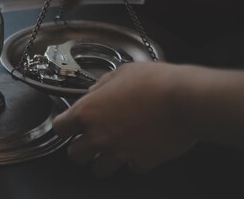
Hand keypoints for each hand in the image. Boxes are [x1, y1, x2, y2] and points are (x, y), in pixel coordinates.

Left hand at [53, 62, 197, 175]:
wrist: (183, 99)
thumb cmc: (154, 81)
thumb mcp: (121, 73)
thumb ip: (102, 85)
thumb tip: (95, 91)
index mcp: (88, 111)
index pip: (59, 127)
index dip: (64, 127)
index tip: (70, 126)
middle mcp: (99, 135)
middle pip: (75, 155)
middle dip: (82, 148)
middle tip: (92, 140)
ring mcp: (119, 151)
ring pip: (99, 170)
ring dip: (105, 160)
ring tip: (114, 148)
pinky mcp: (142, 162)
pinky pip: (132, 168)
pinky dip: (135, 161)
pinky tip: (141, 148)